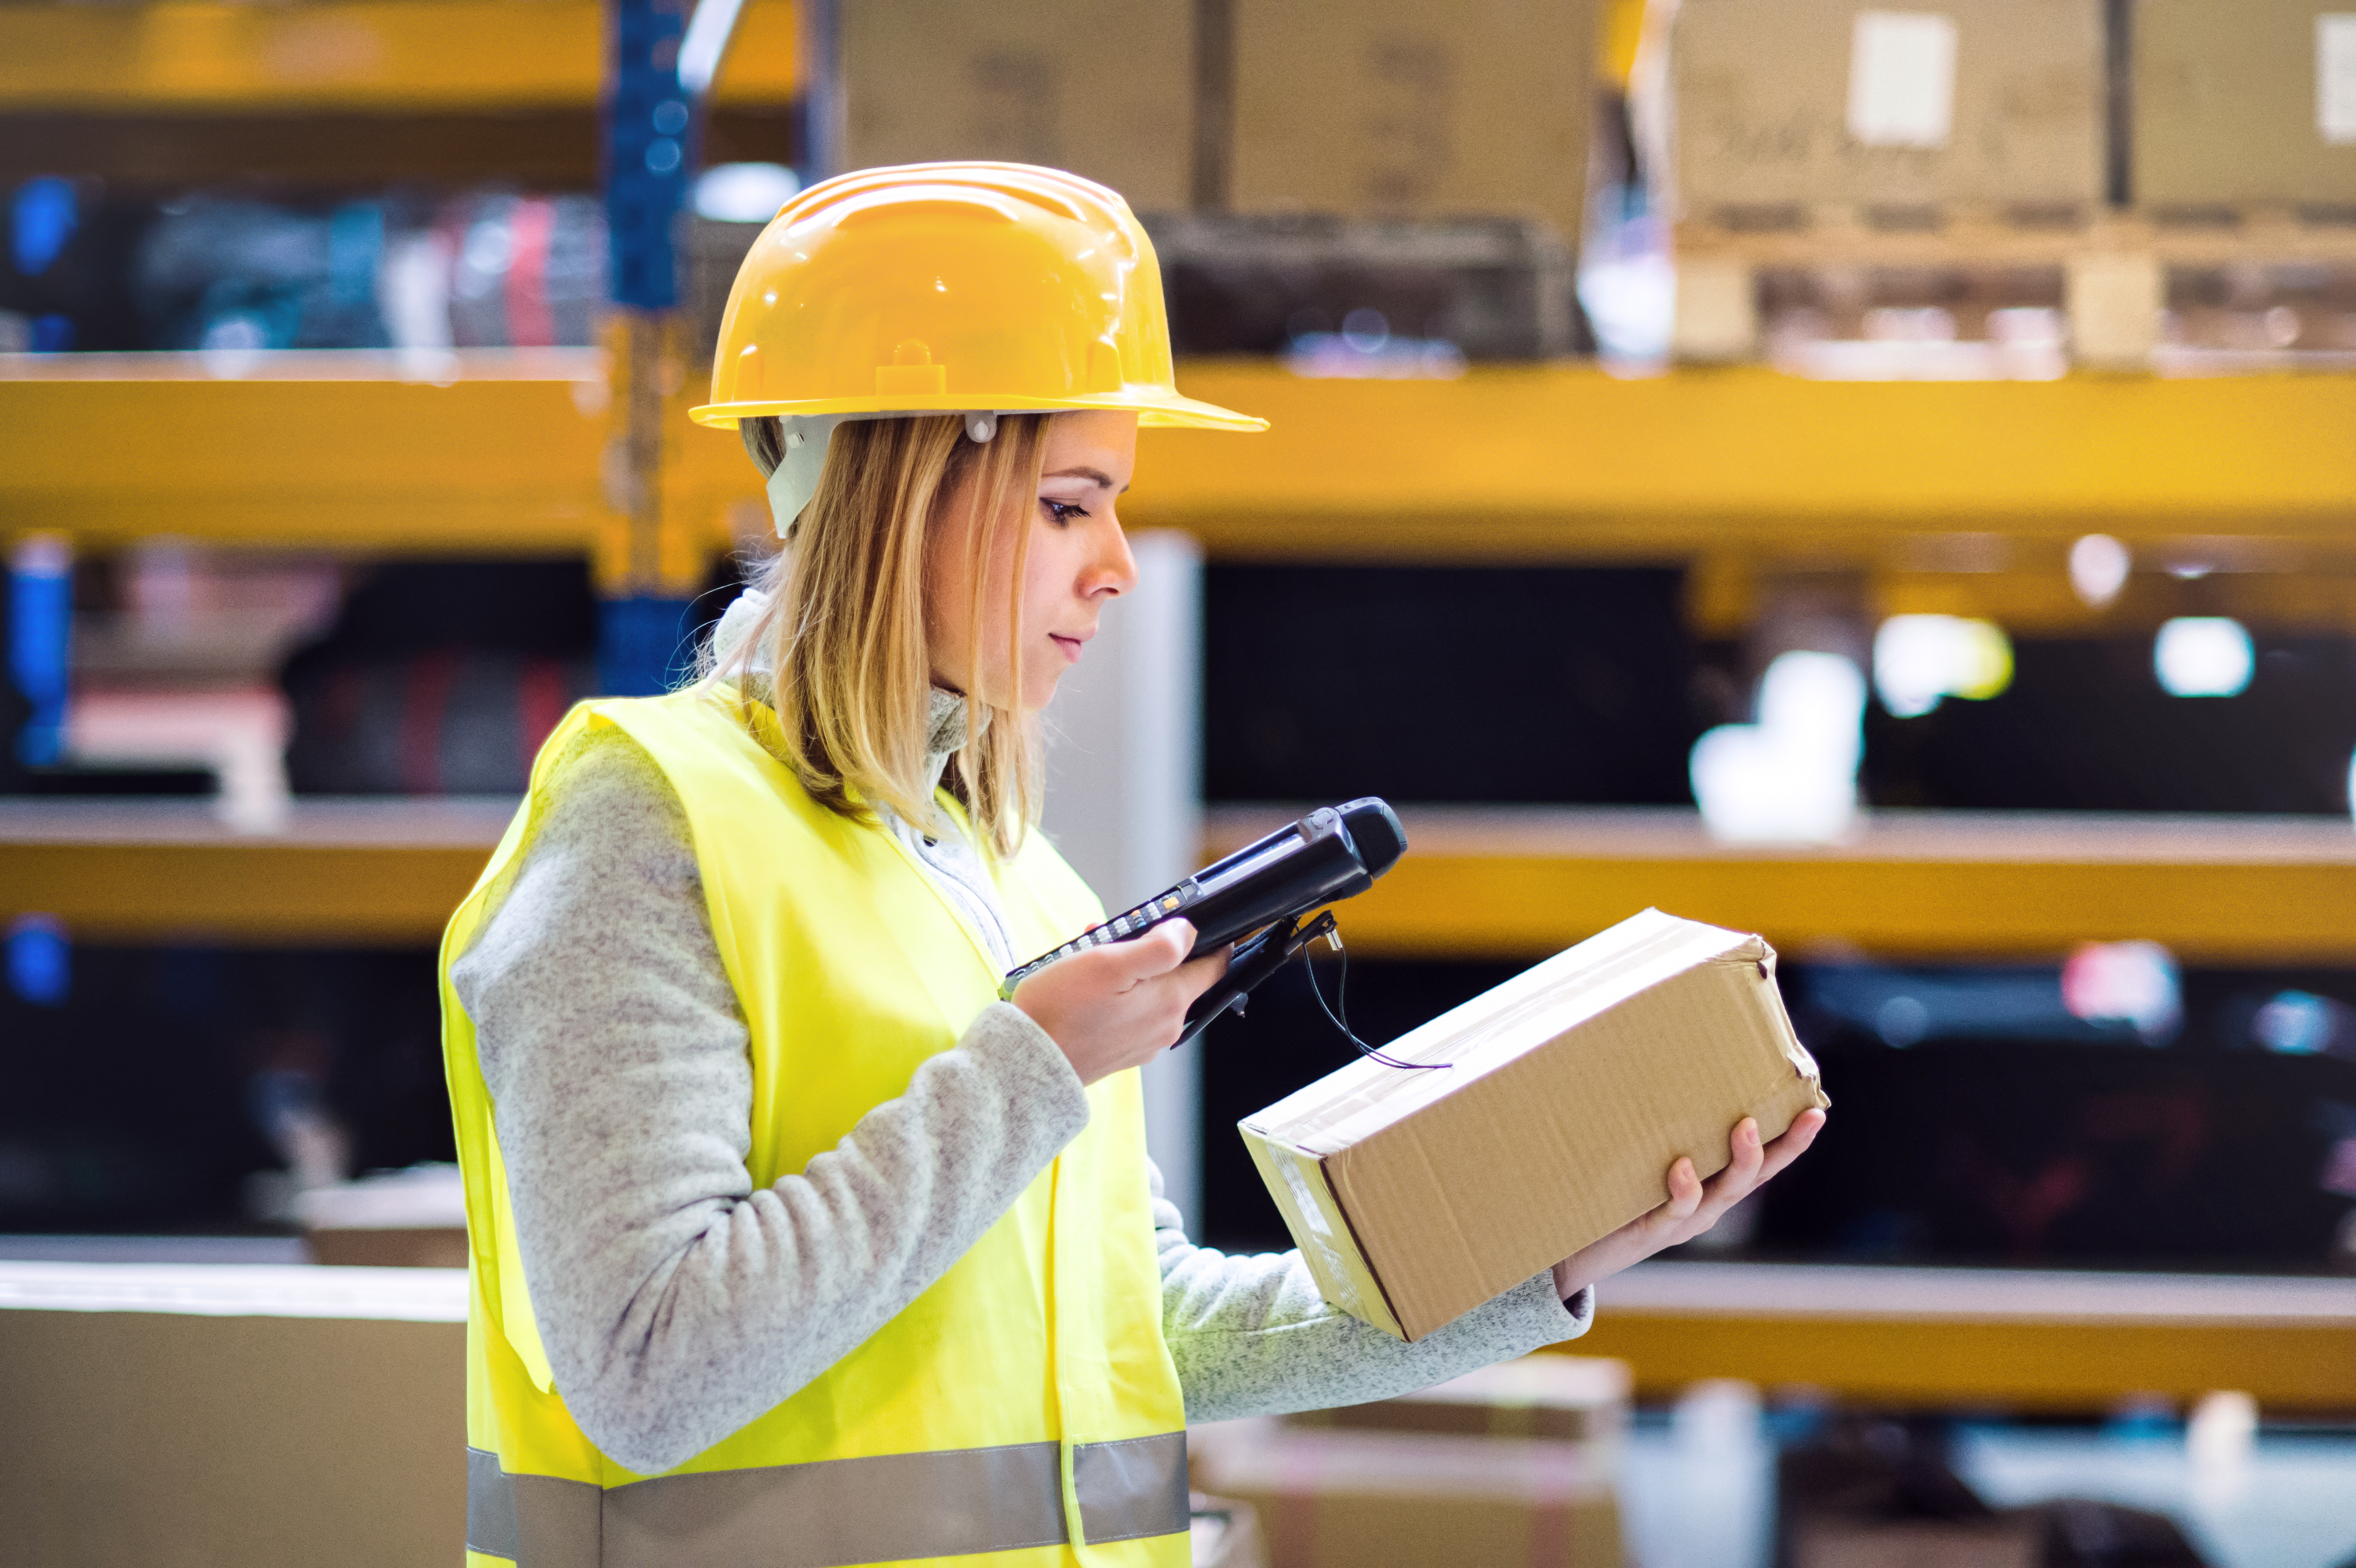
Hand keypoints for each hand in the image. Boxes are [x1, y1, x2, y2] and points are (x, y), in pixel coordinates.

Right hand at [1011, 920, 1229, 1087]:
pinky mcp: (1122, 1051)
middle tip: (1116, 933)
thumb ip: (1159, 947)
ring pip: (1151, 992)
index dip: (1209, 939)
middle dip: (1152, 950)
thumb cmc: (1062, 1009)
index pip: (1214, 967)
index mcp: (1171, 1003)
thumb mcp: (1109, 963)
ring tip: (1090, 952)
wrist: (1027, 1063)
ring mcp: (1144, 1042)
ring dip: (1129, 969)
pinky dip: (1117, 992)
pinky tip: (1086, 982)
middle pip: (1176, 976)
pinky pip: (1131, 1011)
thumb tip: (1188, 932)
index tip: (1186, 923)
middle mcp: (1165, 1027)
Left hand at [1549, 1109, 1825, 1298]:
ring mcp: (1685, 1220)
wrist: (1580, 1252)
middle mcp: (1708, 1205)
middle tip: (1805, 1116)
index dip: (1793, 1141)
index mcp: (1713, 1187)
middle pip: (1756, 1176)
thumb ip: (1661, 1130)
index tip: (1816, 1111)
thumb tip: (1659, 1065)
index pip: (1763, 1163)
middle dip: (1784, 1147)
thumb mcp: (1646, 1159)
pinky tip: (1682, 1167)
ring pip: (1725, 1192)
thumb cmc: (1614, 1195)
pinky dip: (1684, 1188)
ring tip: (1746, 1126)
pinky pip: (1675, 1209)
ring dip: (1741, 1160)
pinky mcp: (1653, 1229)